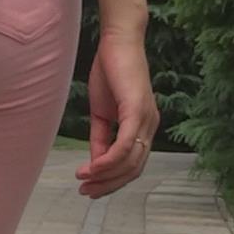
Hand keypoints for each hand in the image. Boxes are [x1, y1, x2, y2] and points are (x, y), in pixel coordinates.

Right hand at [76, 28, 159, 197]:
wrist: (118, 41)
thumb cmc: (110, 72)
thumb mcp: (101, 112)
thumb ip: (100, 137)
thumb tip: (95, 162)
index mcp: (143, 127)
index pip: (132, 165)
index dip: (111, 181)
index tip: (89, 188)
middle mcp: (149, 127)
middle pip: (133, 170)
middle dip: (108, 185)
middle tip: (86, 193)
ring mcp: (146, 119)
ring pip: (130, 162)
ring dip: (106, 176)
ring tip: (84, 180)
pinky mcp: (137, 110)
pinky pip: (125, 144)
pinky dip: (108, 160)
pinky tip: (92, 167)